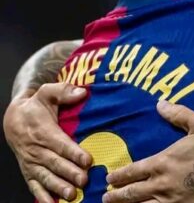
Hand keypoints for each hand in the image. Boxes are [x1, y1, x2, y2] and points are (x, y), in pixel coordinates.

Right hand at [3, 83, 91, 202]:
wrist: (13, 119)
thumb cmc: (36, 106)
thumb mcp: (47, 93)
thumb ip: (64, 92)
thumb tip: (82, 92)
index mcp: (44, 131)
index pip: (61, 144)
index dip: (74, 152)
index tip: (88, 160)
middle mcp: (36, 149)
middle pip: (55, 163)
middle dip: (69, 172)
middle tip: (84, 180)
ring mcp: (31, 162)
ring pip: (45, 177)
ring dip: (58, 187)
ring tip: (72, 195)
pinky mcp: (29, 171)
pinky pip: (34, 185)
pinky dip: (43, 196)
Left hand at [103, 101, 193, 202]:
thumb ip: (179, 114)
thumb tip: (160, 103)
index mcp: (163, 162)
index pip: (133, 171)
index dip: (119, 176)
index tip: (109, 178)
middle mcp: (161, 184)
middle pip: (131, 193)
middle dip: (116, 196)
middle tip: (105, 197)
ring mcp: (169, 201)